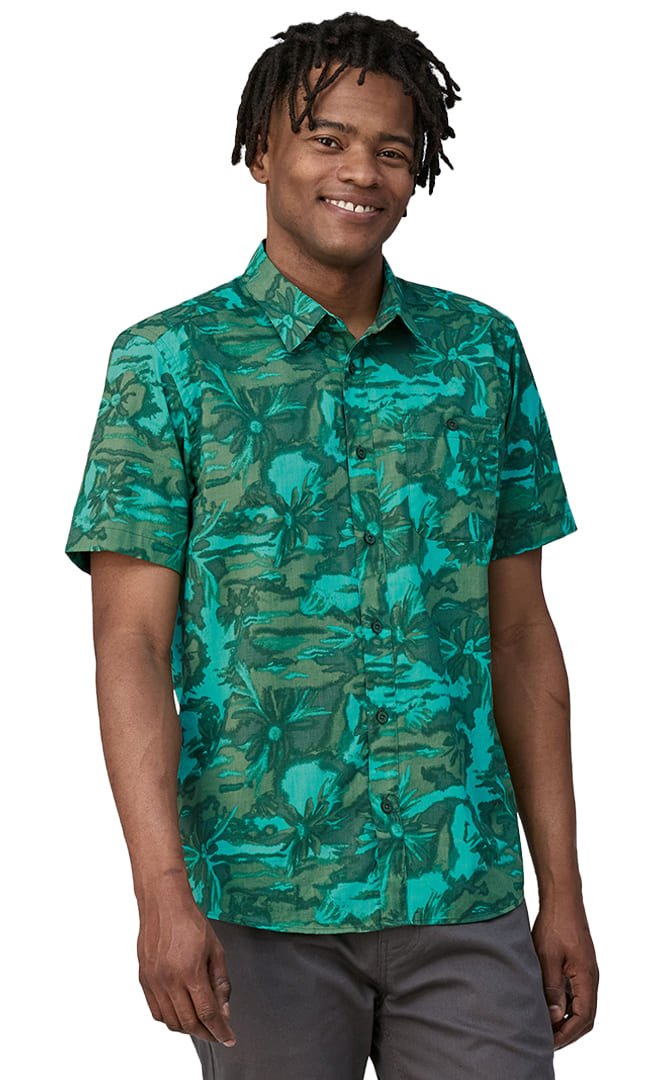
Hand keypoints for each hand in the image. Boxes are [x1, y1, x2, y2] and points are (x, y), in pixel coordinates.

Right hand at [136, 893, 236, 1046]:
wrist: (164, 904)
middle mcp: (170, 980)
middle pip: (189, 1022)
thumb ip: (221, 982)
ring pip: (171, 1021)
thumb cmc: (190, 922)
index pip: (207, 1013)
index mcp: (191, 971)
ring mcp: (154, 981)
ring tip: (200, 1024)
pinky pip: (156, 1011)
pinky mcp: (144, 979)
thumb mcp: (215, 949)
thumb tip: (224, 1010)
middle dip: (206, 1033)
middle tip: (217, 1033)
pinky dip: (170, 1019)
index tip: (228, 1037)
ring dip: (188, 1028)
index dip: (220, 1030)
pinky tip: (180, 1013)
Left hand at [530, 893, 598, 1049]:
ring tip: (544, 1026)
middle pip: (585, 1016)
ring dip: (565, 1019)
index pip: (583, 1018)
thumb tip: (554, 1017)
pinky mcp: (578, 965)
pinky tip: (547, 1005)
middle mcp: (590, 978)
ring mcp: (585, 971)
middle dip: (567, 1031)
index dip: (566, 1034)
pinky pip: (576, 993)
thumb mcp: (548, 958)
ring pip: (580, 1005)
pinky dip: (564, 1004)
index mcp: (586, 978)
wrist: (562, 898)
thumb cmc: (554, 924)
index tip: (549, 1043)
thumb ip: (552, 988)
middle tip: (545, 1039)